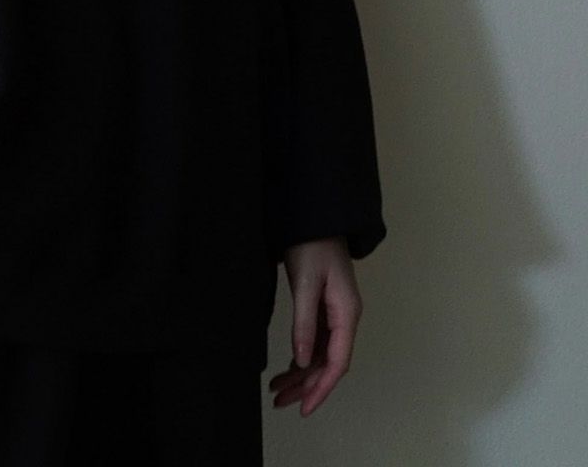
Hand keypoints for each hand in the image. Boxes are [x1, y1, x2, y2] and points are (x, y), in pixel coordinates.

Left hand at [268, 236, 361, 416]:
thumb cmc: (311, 244)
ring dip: (302, 373)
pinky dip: (302, 355)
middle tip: (280, 402)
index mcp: (346, 313)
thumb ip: (304, 323)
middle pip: (329, 362)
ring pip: (321, 353)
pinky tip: (288, 368)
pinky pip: (316, 340)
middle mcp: (344, 317)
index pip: (338, 362)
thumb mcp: (304, 283)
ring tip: (277, 390)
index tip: (305, 408)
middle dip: (307, 385)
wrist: (314, 215)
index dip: (321, 387)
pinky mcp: (323, 306)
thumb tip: (303, 360)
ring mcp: (335, 312)